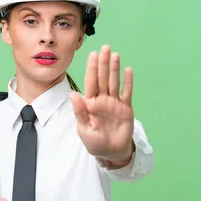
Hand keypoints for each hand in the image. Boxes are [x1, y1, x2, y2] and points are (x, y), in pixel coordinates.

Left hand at [69, 45, 134, 166]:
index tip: (92, 54)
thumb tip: (73, 94)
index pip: (90, 82)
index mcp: (90, 104)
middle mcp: (102, 100)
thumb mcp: (84, 129)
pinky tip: (128, 70)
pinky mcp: (126, 109)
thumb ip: (79, 112)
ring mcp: (114, 103)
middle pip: (103, 78)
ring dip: (114, 69)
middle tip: (105, 47)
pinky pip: (127, 93)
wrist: (112, 153)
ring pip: (114, 82)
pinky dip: (128, 82)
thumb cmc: (95, 143)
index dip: (91, 68)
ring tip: (115, 55)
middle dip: (103, 63)